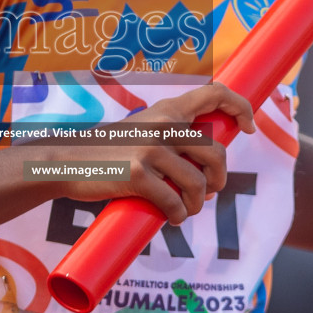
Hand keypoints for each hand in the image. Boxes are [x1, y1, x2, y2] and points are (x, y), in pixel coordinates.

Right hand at [56, 82, 255, 225]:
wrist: (64, 161)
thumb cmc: (105, 152)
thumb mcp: (139, 130)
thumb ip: (168, 137)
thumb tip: (202, 166)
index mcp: (166, 111)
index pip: (215, 93)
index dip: (240, 107)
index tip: (248, 127)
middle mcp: (162, 125)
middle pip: (216, 153)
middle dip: (219, 178)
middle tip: (210, 191)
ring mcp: (149, 149)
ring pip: (198, 184)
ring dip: (196, 204)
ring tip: (185, 211)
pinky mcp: (137, 174)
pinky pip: (173, 202)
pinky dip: (177, 216)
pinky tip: (171, 219)